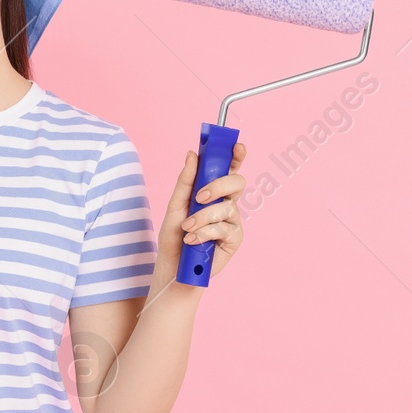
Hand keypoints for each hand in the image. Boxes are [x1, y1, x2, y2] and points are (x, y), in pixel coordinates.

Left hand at [158, 143, 246, 282]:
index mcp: (214, 191)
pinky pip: (224, 228)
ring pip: (226, 208)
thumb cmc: (174, 237)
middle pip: (237, 182)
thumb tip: (192, 154)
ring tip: (187, 228)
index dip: (236, 155)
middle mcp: (227, 204)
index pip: (229, 168)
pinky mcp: (235, 239)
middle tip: (200, 197)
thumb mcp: (175, 205)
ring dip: (202, 218)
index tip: (237, 145)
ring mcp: (233, 221)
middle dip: (219, 185)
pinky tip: (192, 240)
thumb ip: (186, 180)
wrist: (174, 267)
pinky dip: (204, 233)